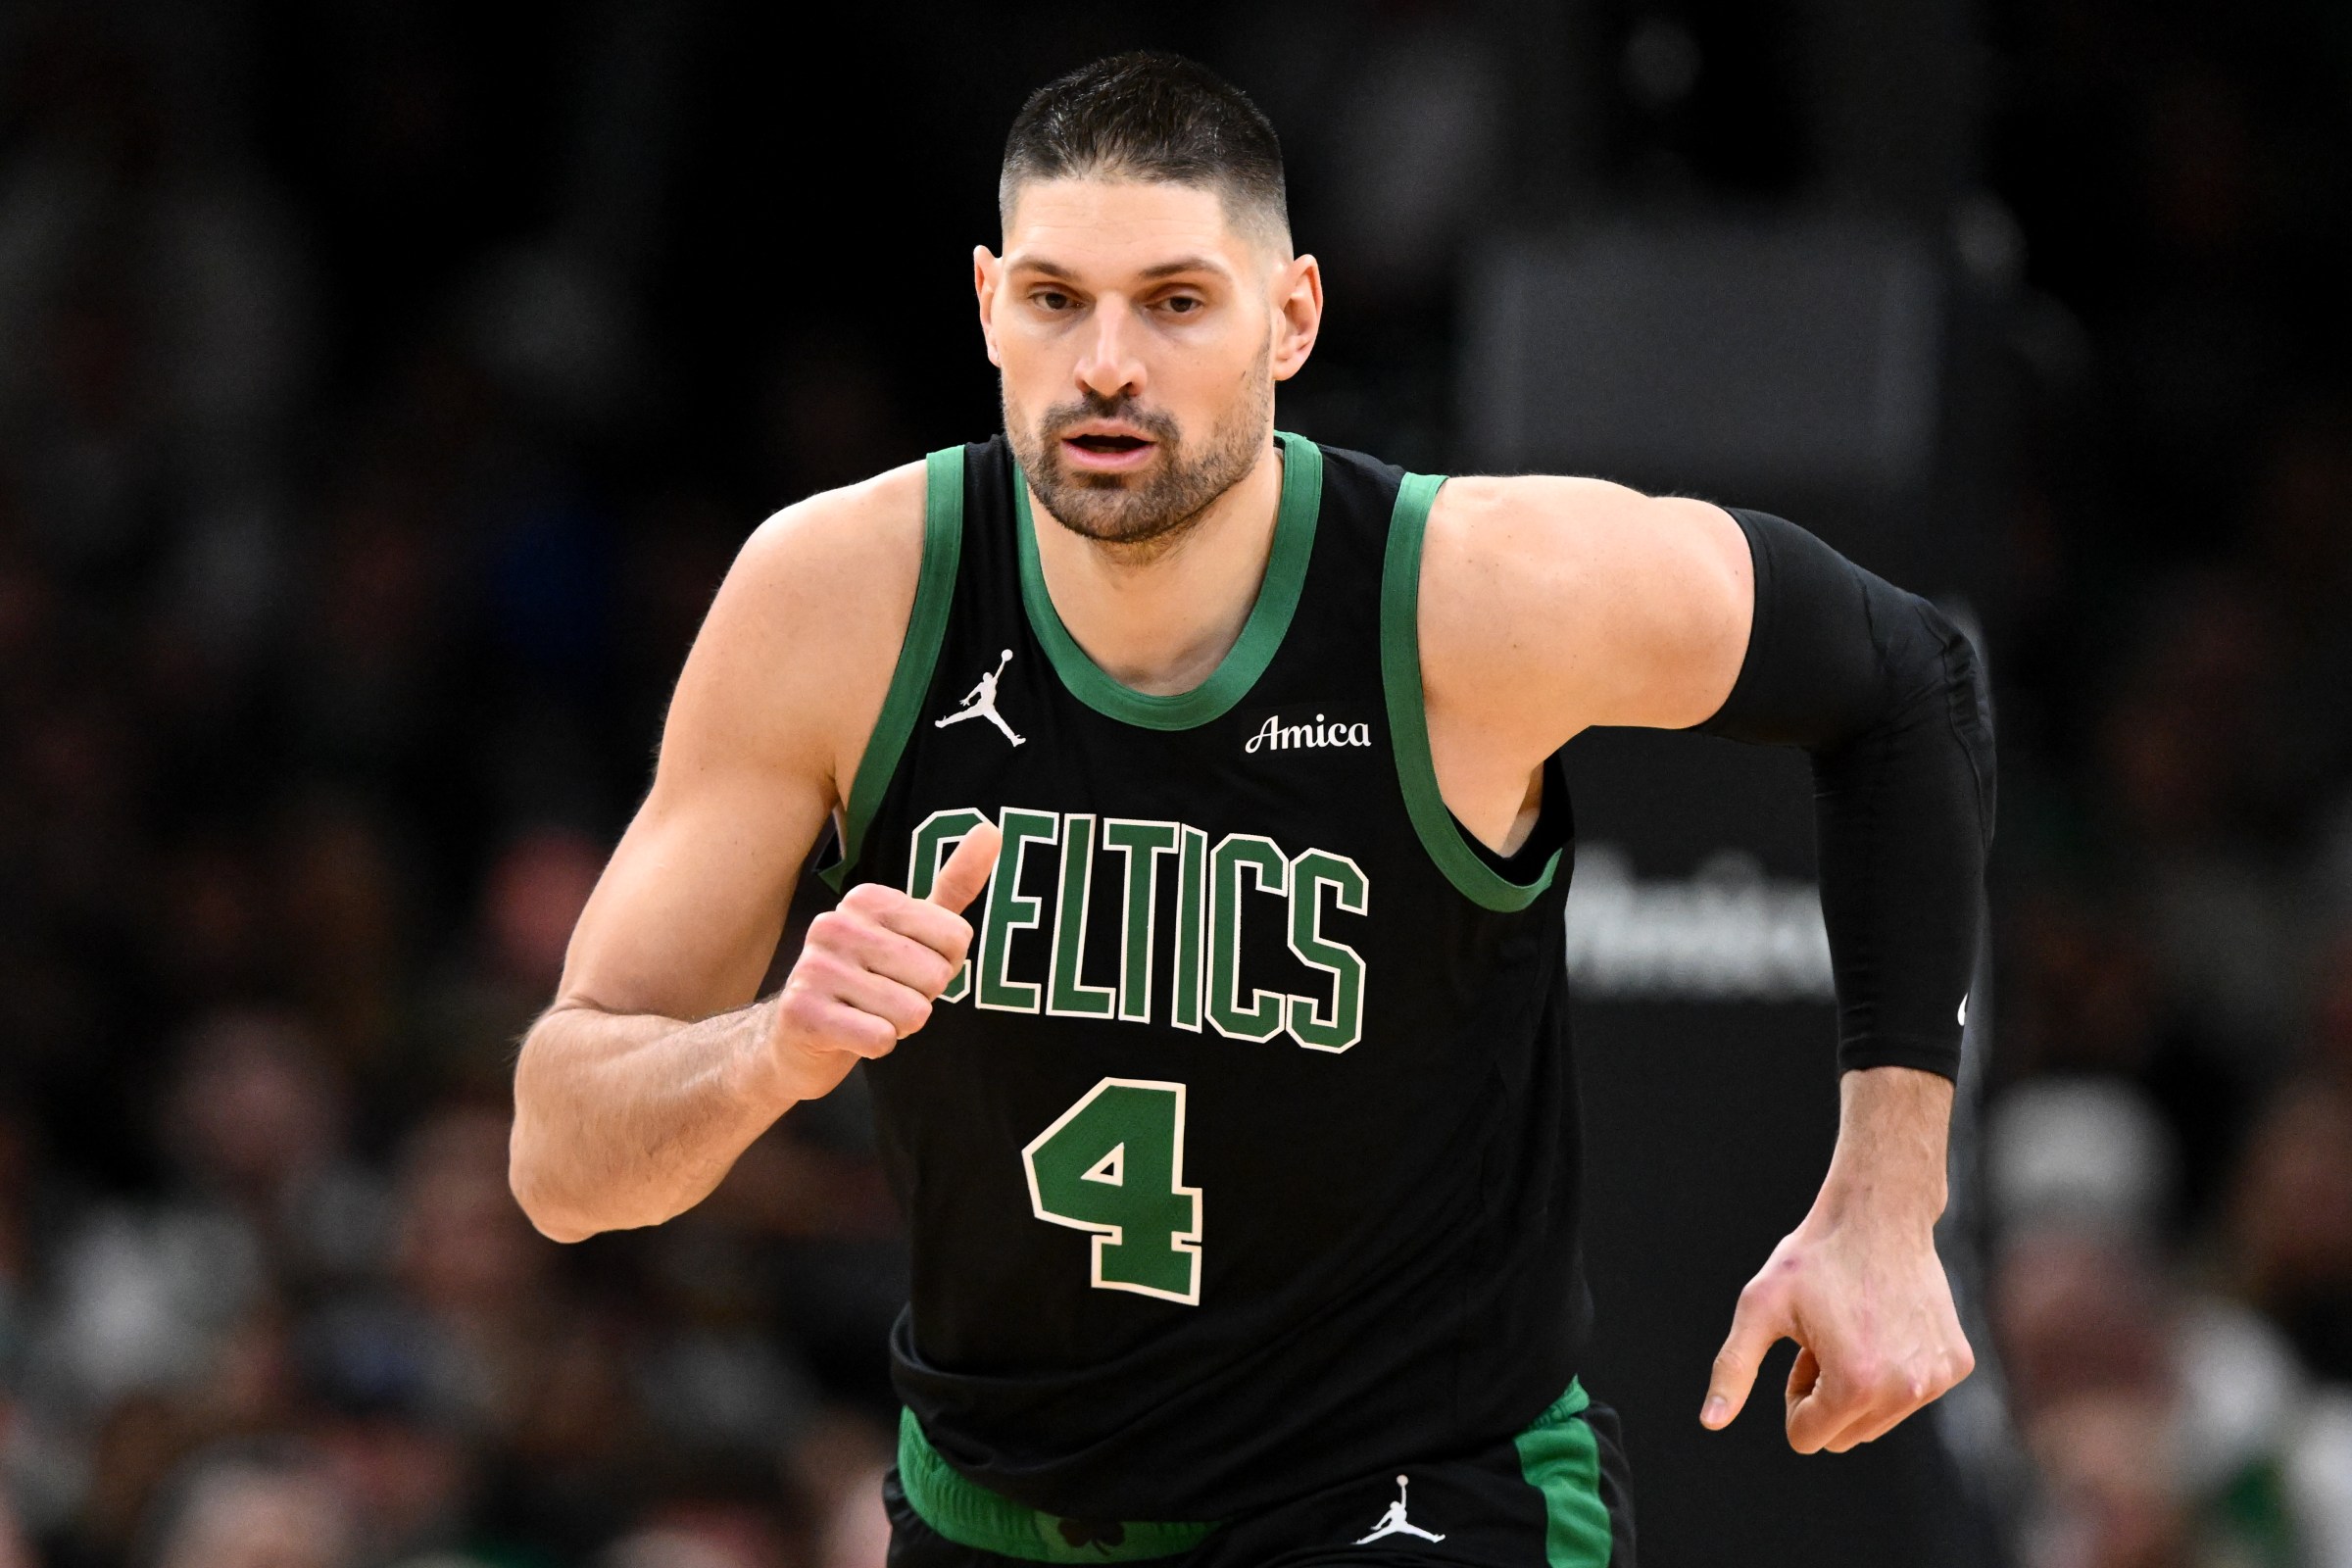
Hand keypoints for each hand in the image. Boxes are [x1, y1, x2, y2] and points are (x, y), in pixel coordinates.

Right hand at [765, 822, 1000, 1101]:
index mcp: (867, 899)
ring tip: (867, 1014)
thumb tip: (992, 829)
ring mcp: (815, 968)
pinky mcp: (803, 1014)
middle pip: (936, 976)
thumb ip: (954, 884)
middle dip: (922, 999)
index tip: (906, 968)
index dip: (943, 965)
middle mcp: (836, 925)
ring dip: (899, 1026)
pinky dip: (877, 1046)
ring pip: (912, 1012)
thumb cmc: (867, 980)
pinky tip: (851, 1034)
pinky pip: (881, 1038)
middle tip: (885, 997)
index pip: (956, 938)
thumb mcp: (913, 929)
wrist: (796, 1036)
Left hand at [1699, 1205, 1973, 1452]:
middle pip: (1844, 1437)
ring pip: (1879, 1421)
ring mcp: (1936, 1379)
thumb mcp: (1760, 1307)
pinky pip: (1912, 1395)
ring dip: (1857, 1387)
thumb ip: (1733, 1368)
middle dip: (1825, 1398)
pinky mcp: (1956, 1364)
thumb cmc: (1812, 1258)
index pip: (1807, 1438)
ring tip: (1850, 1332)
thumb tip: (1710, 1421)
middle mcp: (1905, 1391)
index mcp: (1855, 1385)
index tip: (1801, 1351)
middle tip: (1822, 1342)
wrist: (1878, 1212)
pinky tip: (1883, 1325)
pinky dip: (1893, 1372)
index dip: (1794, 1395)